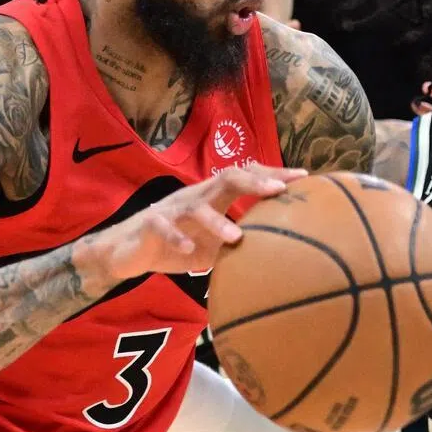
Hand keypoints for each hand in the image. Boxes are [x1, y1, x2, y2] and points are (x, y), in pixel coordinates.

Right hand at [100, 164, 306, 281]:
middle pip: (226, 177)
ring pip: (196, 206)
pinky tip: (188, 253)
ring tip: (236, 237)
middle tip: (280, 191)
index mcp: (214, 197)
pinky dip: (176, 240)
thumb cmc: (178, 243)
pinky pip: (164, 228)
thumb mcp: (213, 244)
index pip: (246, 176)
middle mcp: (196, 196)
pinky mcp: (151, 224)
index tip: (304, 178)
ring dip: (216, 221)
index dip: (274, 175)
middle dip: (254, 182)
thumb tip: (280, 256)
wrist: (128, 249)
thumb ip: (240, 243)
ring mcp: (172, 209)